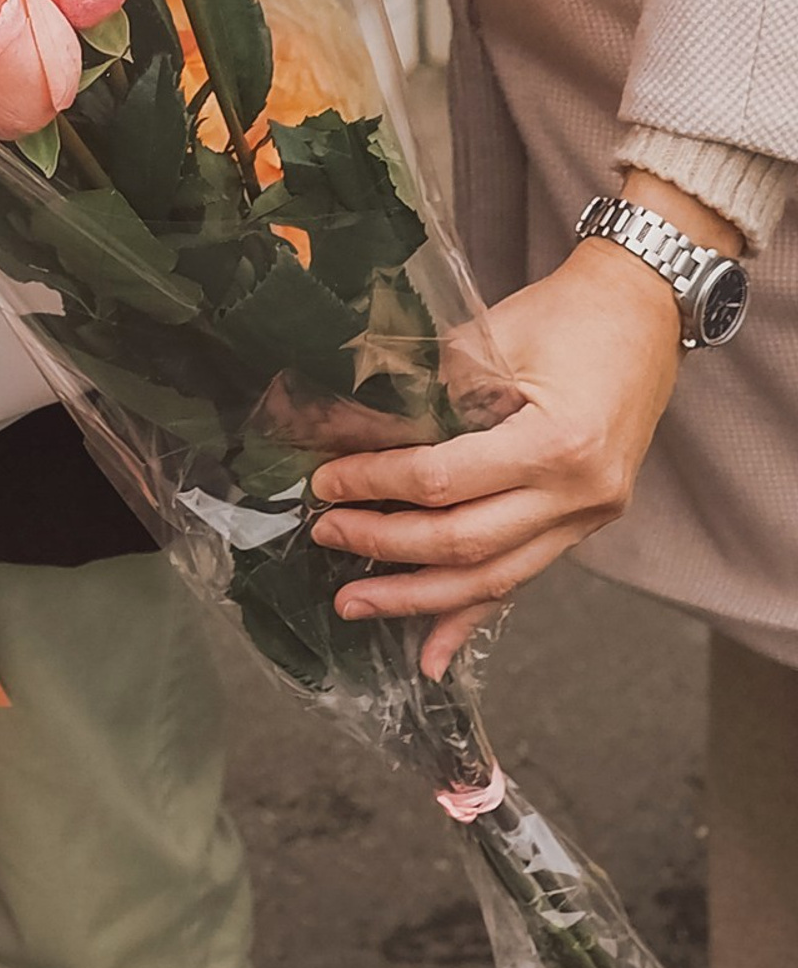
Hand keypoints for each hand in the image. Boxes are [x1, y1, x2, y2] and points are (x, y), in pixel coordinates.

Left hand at [308, 239, 688, 673]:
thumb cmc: (567, 314)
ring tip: (356, 603)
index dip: (377, 484)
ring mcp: (588, 517)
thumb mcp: (492, 337)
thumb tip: (347, 427)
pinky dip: (474, 615)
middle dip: (386, 548)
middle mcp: (579, 494)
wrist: (642, 312)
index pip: (445, 481)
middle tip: (325, 536)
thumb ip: (427, 389)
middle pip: (467, 544)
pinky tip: (434, 654)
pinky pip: (522, 578)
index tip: (325, 481)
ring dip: (420, 599)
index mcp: (556, 443)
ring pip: (495, 579)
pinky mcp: (584, 524)